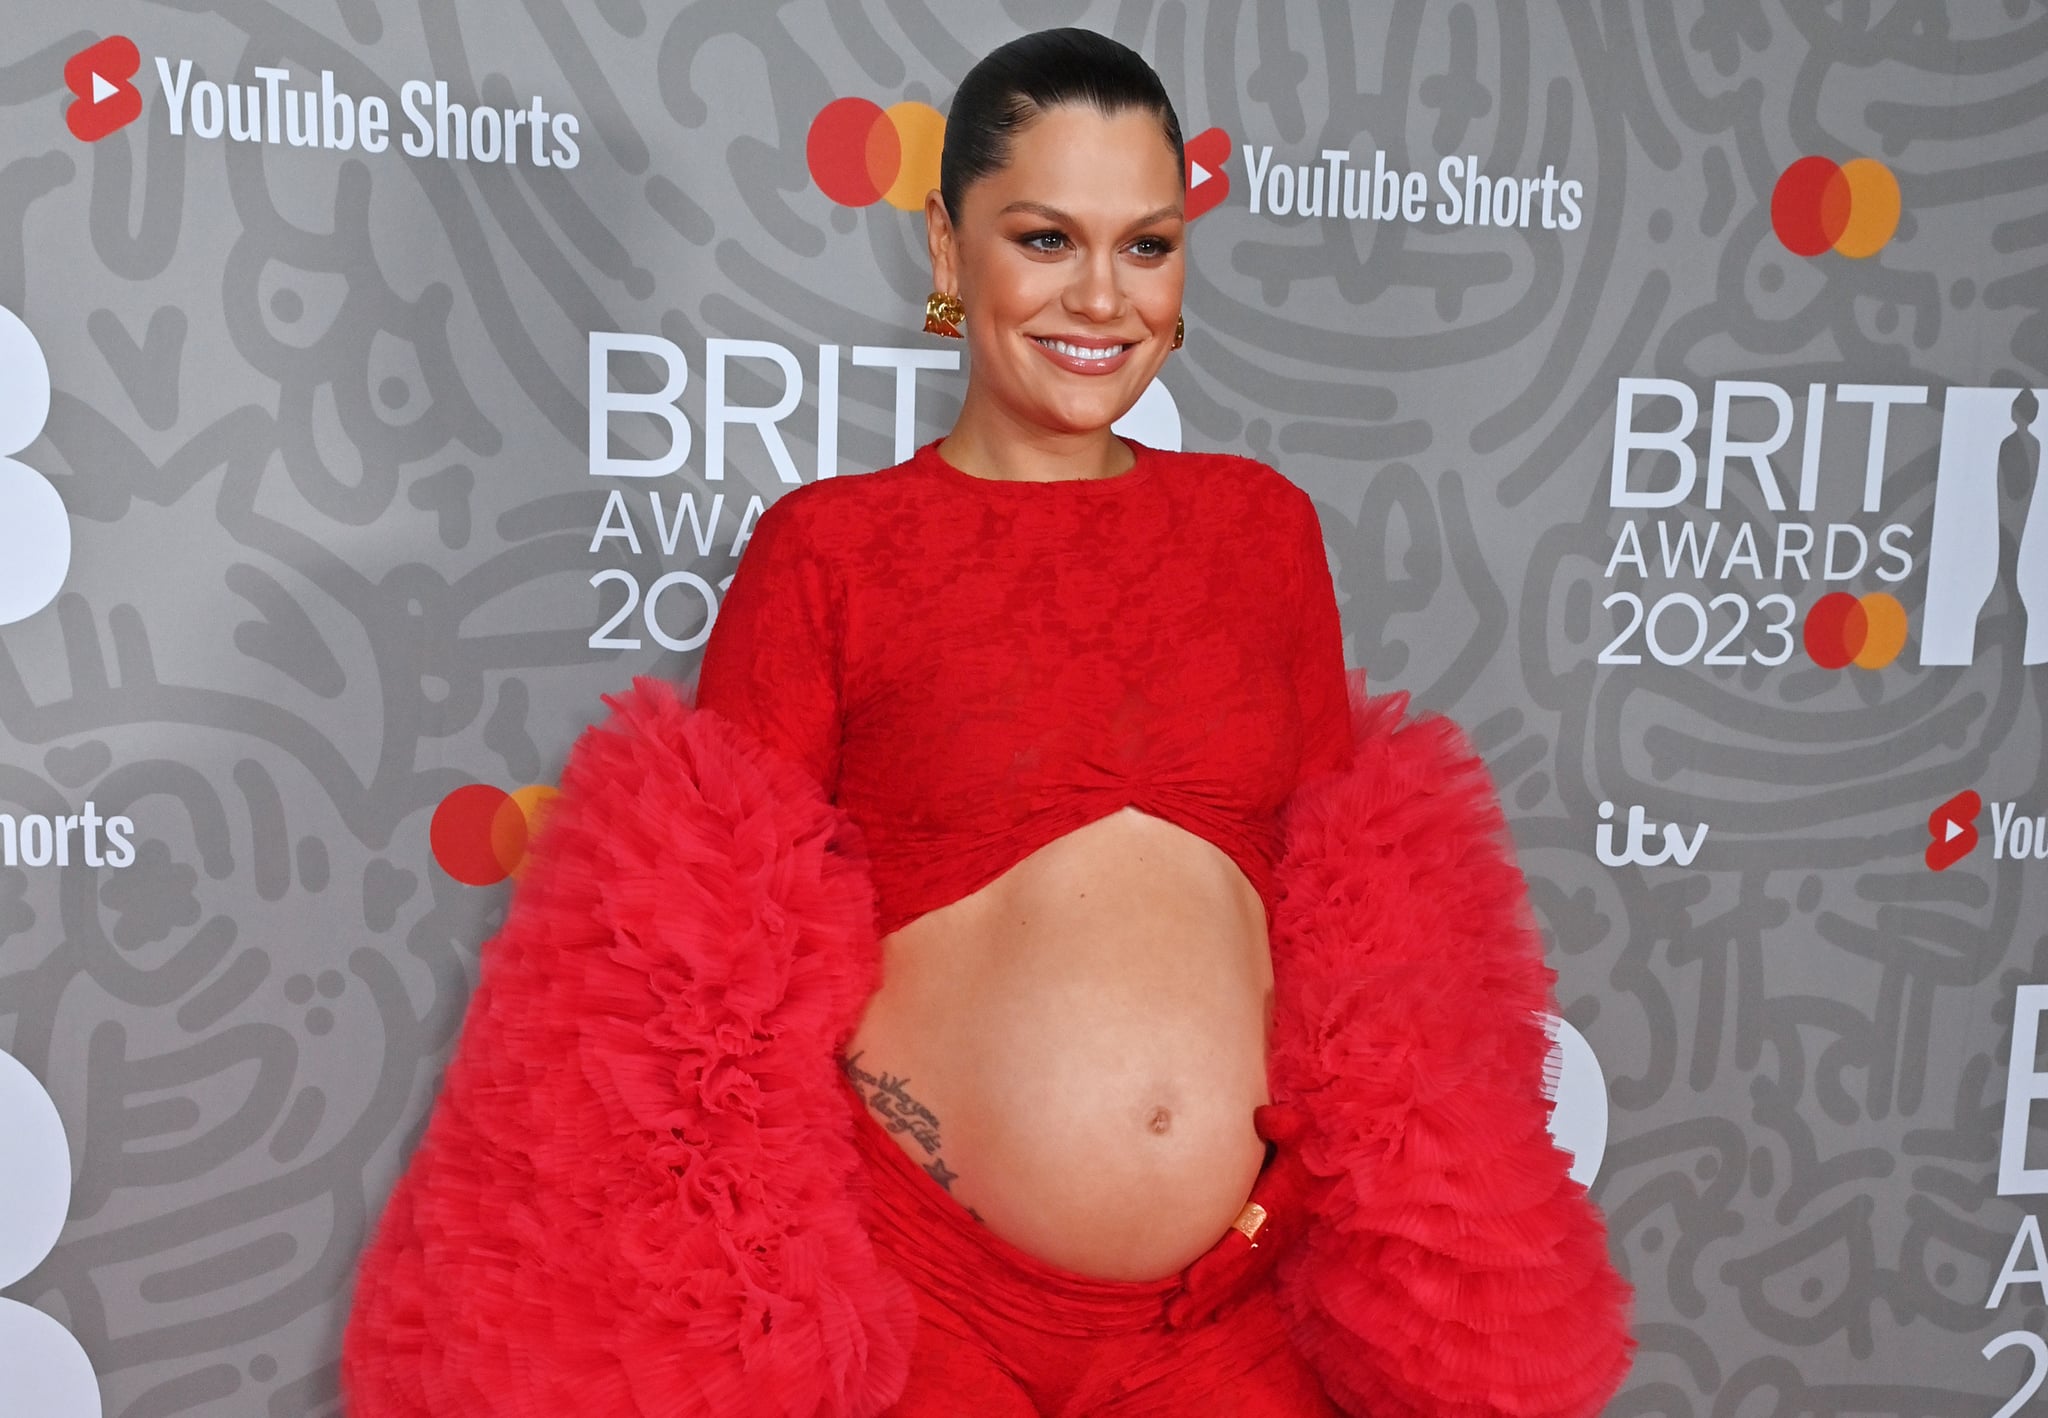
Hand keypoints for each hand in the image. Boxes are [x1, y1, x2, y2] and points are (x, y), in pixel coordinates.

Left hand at [1163, 1103, 1318, 1329]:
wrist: (1315, 1168)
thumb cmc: (1294, 1147)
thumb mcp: (1296, 1134)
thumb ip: (1285, 1126)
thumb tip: (1267, 1116)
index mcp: (1277, 1206)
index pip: (1244, 1240)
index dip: (1219, 1263)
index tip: (1192, 1280)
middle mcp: (1275, 1234)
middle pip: (1237, 1271)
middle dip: (1206, 1295)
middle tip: (1175, 1314)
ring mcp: (1271, 1248)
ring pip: (1239, 1282)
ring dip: (1210, 1305)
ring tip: (1178, 1322)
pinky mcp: (1268, 1254)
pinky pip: (1248, 1283)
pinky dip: (1228, 1302)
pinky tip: (1208, 1319)